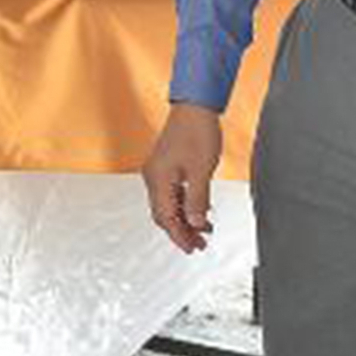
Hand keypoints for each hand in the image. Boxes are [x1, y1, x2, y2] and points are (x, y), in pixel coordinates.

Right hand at [140, 102, 222, 253]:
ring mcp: (157, 171)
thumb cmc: (198, 133)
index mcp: (158, 180)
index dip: (179, 236)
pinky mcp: (165, 166)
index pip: (165, 218)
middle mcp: (152, 177)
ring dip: (184, 219)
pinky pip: (170, 193)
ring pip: (167, 205)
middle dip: (181, 231)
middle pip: (163, 214)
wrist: (195, 107)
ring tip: (203, 231)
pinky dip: (183, 205)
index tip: (192, 248)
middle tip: (199, 245)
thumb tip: (196, 224)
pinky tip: (198, 210)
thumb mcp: (201, 171)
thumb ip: (197, 200)